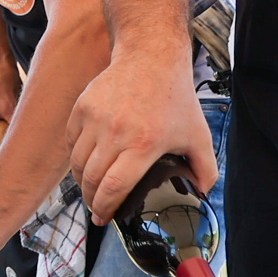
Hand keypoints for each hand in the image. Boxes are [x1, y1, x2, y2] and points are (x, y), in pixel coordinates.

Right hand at [70, 50, 214, 220]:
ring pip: (77, 163)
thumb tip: (202, 192)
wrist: (151, 58)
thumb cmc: (175, 98)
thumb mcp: (198, 134)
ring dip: (82, 181)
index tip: (104, 219)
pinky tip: (85, 163)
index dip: (105, 209)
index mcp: (144, 144)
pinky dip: (76, 157)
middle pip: (91, 179)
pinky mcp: (82, 107)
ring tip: (90, 187)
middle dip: (91, 200)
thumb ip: (206, 168)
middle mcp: (116, 132)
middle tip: (97, 207)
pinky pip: (71, 143)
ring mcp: (95, 118)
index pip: (113, 187)